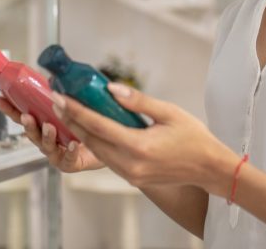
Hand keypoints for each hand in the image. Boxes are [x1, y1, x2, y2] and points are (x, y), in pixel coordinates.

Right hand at [0, 96, 104, 172]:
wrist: (107, 143)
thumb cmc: (87, 123)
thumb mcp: (74, 102)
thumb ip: (63, 91)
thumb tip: (52, 77)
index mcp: (44, 122)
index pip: (22, 114)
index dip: (9, 107)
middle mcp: (47, 139)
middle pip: (30, 132)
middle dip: (27, 124)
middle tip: (26, 116)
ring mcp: (57, 152)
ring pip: (46, 146)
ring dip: (45, 136)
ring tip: (49, 127)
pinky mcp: (71, 163)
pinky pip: (69, 159)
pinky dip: (70, 152)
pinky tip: (74, 144)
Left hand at [52, 84, 237, 194]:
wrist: (208, 168)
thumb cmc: (193, 137)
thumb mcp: (169, 112)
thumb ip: (138, 101)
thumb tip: (110, 88)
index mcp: (139, 146)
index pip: (97, 126)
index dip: (75, 110)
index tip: (59, 97)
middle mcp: (130, 164)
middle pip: (91, 140)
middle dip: (71, 120)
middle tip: (57, 101)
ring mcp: (130, 175)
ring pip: (97, 151)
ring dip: (80, 132)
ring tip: (68, 112)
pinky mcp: (132, 178)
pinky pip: (107, 159)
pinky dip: (96, 142)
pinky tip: (90, 129)